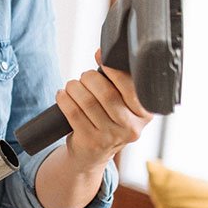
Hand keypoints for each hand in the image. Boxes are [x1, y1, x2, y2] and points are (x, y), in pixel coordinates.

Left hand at [56, 49, 153, 167]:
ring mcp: (111, 137)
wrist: (92, 153)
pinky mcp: (91, 142)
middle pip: (107, 94)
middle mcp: (131, 128)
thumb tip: (101, 53)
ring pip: (88, 103)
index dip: (113, 70)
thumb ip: (117, 82)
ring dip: (74, 88)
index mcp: (144, 114)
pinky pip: (74, 114)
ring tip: (72, 86)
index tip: (101, 59)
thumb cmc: (107, 120)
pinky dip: (64, 100)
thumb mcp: (121, 104)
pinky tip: (62, 95)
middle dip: (90, 79)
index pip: (131, 87)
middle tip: (84, 77)